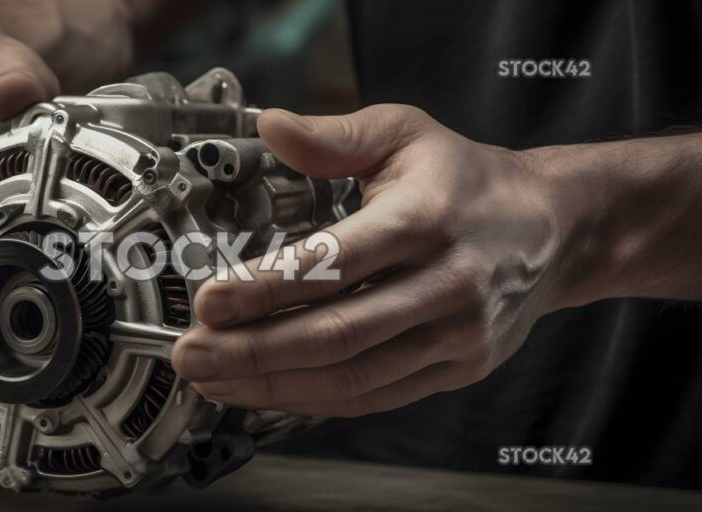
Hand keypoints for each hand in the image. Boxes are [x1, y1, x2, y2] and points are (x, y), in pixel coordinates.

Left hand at [172, 105, 571, 416]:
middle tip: (190, 354)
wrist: (553, 229)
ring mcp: (455, 336)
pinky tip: (265, 390)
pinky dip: (312, 399)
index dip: (265, 288)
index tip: (209, 302)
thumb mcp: (405, 134)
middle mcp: (445, 284)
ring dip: (272, 384)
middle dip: (252, 351)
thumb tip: (271, 127)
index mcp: (425, 219)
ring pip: (350, 377)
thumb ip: (334, 135)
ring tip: (213, 378)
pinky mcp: (456, 369)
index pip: (334, 264)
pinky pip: (373, 396)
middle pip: (335, 334)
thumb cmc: (468, 180)